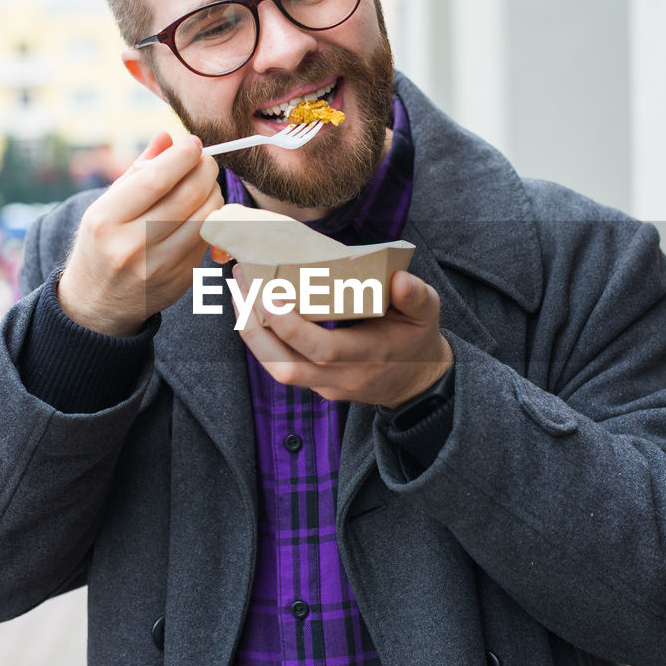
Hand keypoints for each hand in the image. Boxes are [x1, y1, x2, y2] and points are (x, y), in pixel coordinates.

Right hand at [58, 132, 222, 335]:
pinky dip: (211, 219)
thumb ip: (138, 170)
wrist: (97, 302)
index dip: (182, 156)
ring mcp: (158, 267)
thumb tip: (167, 137)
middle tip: (205, 161)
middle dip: (205, 170)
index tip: (192, 143)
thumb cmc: (102, 243)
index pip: (156, 179)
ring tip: (205, 185)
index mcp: (106, 220)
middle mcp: (131, 246)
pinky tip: (201, 212)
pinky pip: (207, 240)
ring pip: (206, 218)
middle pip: (188, 196)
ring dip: (214, 193)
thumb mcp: (106, 205)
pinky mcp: (180, 281)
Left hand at [233, 267, 452, 405]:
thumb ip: (416, 296)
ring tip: (238, 290)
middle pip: (285, 366)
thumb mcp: (427, 314)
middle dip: (255, 328)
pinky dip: (261, 336)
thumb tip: (400, 279)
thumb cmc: (416, 338)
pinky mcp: (314, 384)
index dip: (292, 326)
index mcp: (368, 356)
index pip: (322, 350)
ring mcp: (324, 385)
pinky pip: (280, 363)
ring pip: (275, 368)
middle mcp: (341, 377)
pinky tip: (251, 305)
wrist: (415, 382)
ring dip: (250, 331)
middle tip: (241, 285)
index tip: (270, 293)